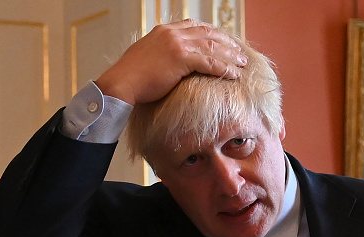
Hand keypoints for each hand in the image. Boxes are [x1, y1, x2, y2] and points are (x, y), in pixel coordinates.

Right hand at [95, 19, 246, 105]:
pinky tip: (234, 74)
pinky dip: (225, 68)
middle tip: (239, 51)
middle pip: (207, 33)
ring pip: (212, 47)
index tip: (222, 41)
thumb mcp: (145, 57)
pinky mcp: (181, 59)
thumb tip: (166, 62)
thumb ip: (159, 53)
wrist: (121, 83)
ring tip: (242, 63)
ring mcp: (177, 44)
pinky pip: (210, 62)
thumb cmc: (131, 77)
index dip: (211, 33)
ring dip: (230, 55)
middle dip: (226, 42)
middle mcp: (172, 33)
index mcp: (164, 31)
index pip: (193, 25)